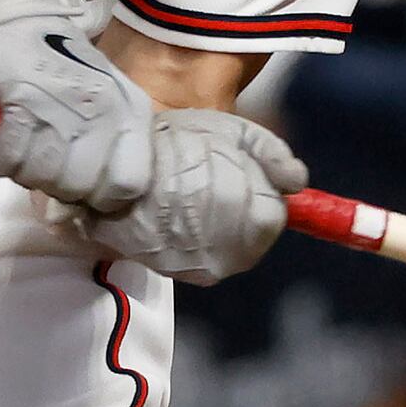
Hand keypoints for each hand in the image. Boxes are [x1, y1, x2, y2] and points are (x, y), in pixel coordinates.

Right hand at [0, 0, 153, 213]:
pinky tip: (4, 144)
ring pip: (43, 177)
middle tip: (44, 166)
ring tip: (24, 151)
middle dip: (56, 187)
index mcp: (131, 112)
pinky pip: (10, 160)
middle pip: (80, 186)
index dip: (100, 198)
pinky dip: (1, 161)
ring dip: (26, 173)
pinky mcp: (23, 101)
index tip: (81, 190)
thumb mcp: (106, 102)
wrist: (23, 21)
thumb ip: (103, 153)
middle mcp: (104, 110)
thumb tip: (75, 214)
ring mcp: (64, 106)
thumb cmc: (65, 69)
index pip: (129, 183)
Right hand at [76, 111, 306, 285]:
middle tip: (210, 178)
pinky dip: (197, 238)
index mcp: (249, 217)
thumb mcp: (230, 131)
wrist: (107, 166)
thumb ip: (273, 154)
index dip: (258, 188)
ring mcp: (198, 270)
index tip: (234, 169)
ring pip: (229, 248)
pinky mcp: (174, 275)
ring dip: (221, 224)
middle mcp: (227, 255)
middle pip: (254, 234)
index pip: (274, 214)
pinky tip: (177, 213)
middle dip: (242, 207)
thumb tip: (297, 182)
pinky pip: (201, 256)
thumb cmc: (173, 143)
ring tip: (191, 195)